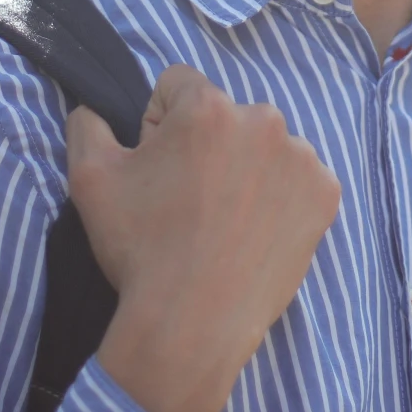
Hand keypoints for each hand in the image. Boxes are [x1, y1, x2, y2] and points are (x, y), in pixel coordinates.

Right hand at [67, 64, 340, 411]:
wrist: (192, 323)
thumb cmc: (140, 249)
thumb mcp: (89, 179)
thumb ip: (86, 124)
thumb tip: (91, 107)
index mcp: (207, 107)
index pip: (176, 87)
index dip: (157, 126)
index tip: (157, 169)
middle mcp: (263, 120)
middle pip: (225, 116)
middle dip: (205, 146)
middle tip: (190, 202)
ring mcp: (301, 159)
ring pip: (263, 147)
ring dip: (245, 169)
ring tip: (223, 222)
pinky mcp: (324, 195)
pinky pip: (297, 180)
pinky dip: (279, 198)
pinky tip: (254, 232)